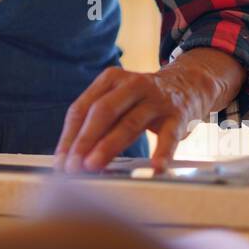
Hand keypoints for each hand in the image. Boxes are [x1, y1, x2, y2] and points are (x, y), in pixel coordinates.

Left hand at [54, 50, 241, 172]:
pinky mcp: (177, 115)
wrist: (188, 85)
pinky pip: (169, 137)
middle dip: (84, 141)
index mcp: (110, 79)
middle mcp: (131, 85)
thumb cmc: (142, 100)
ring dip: (109, 147)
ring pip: (129, 123)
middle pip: (102, 112)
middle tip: (72, 167)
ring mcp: (156, 99)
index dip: (69, 136)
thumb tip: (72, 159)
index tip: (60, 161)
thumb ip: (98, 123)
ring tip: (94, 166)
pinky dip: (162, 153)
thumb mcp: (118, 100)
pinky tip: (155, 169)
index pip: (81, 108)